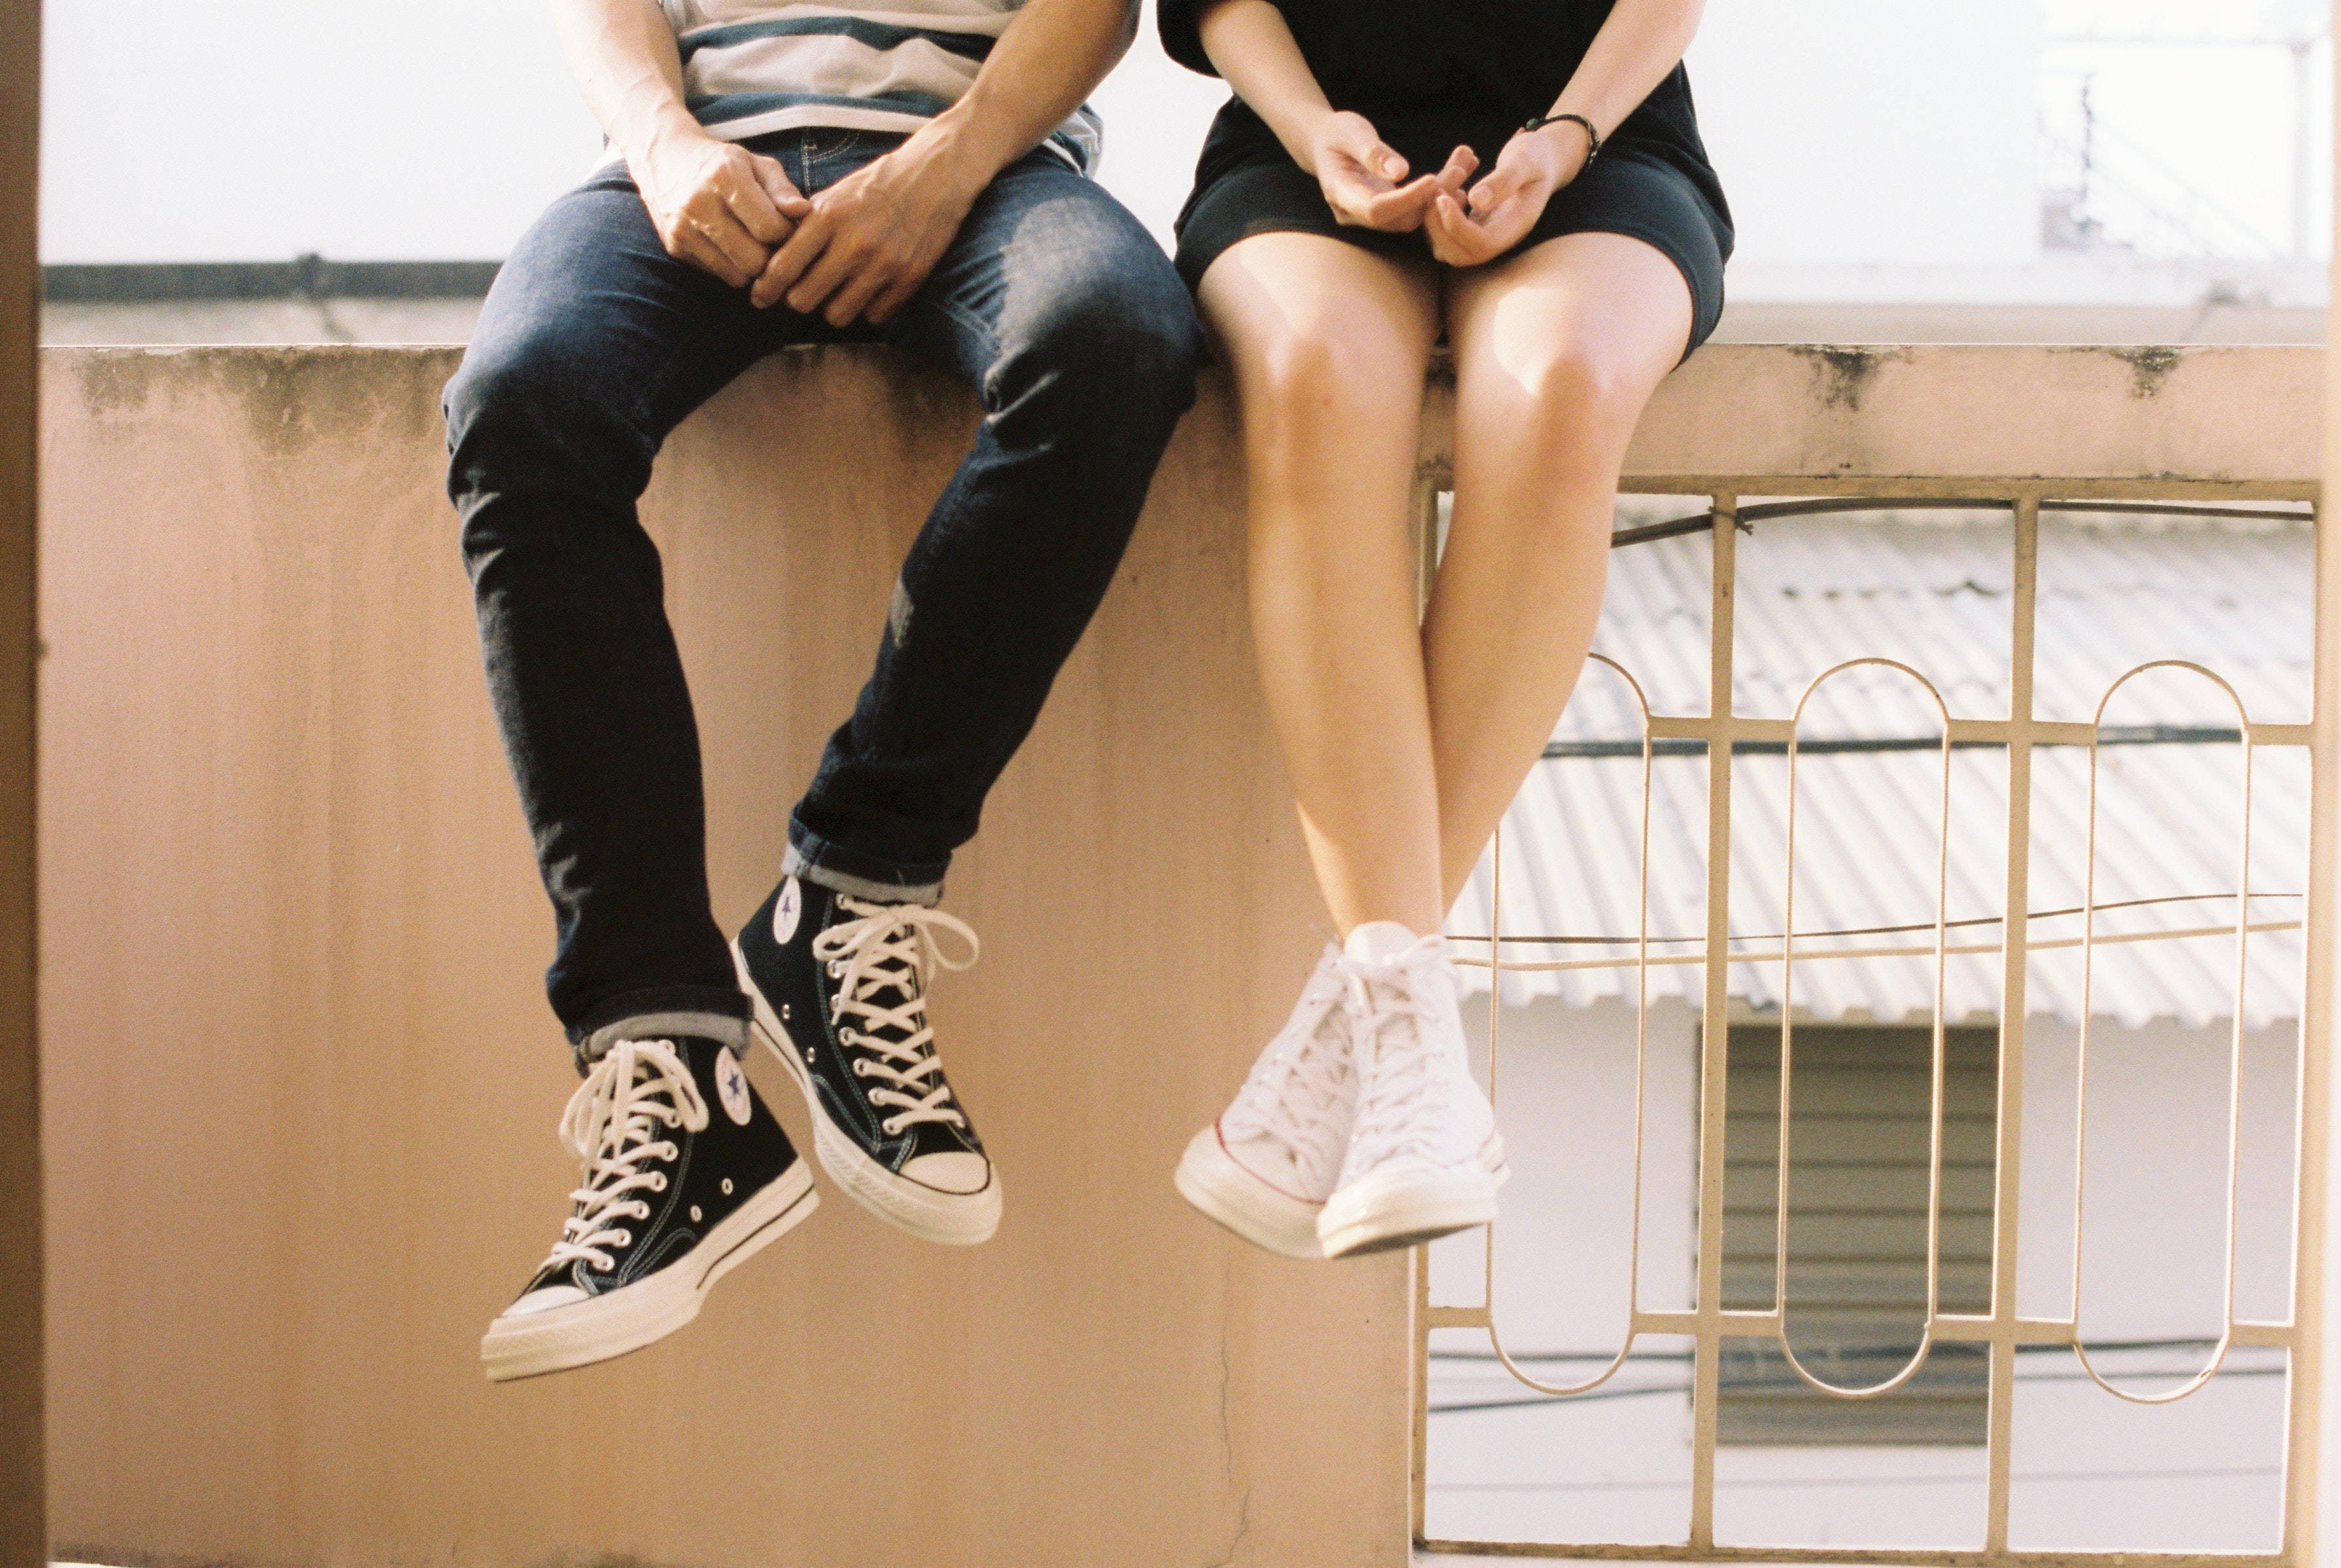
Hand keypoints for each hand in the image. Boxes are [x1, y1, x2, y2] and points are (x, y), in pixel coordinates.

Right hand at [634, 130, 811, 287]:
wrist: (665, 159)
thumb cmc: (722, 163)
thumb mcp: (756, 164)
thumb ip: (783, 190)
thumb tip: (805, 212)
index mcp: (725, 175)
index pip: (769, 229)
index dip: (786, 234)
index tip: (786, 227)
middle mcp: (699, 202)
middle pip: (754, 260)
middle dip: (771, 257)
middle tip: (773, 244)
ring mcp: (683, 227)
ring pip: (737, 276)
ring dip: (753, 268)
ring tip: (755, 246)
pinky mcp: (675, 247)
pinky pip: (718, 275)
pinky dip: (732, 268)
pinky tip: (732, 248)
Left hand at [752, 130, 986, 324]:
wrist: (936, 175)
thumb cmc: (878, 184)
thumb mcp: (835, 194)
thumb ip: (805, 226)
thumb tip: (774, 259)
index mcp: (829, 217)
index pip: (783, 267)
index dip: (766, 288)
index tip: (760, 296)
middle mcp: (855, 243)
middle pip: (804, 300)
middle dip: (797, 299)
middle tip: (802, 292)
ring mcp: (884, 264)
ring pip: (837, 315)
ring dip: (832, 307)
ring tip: (838, 291)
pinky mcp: (909, 279)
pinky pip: (873, 315)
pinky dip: (867, 308)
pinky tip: (869, 289)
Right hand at [1307, 111, 1475, 231]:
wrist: (1325, 142)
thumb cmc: (1336, 133)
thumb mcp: (1351, 133)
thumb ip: (1373, 152)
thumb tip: (1401, 172)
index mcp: (1341, 194)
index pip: (1377, 210)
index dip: (1406, 199)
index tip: (1433, 178)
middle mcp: (1355, 213)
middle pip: (1399, 218)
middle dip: (1431, 197)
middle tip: (1460, 169)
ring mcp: (1370, 216)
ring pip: (1411, 217)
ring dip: (1440, 195)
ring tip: (1465, 166)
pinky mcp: (1386, 211)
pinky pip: (1414, 209)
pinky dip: (1436, 193)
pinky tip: (1458, 172)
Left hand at [1424, 123, 1585, 265]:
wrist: (1542, 158)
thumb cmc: (1537, 155)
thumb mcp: (1524, 160)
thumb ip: (1504, 180)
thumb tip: (1476, 201)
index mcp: (1516, 226)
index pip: (1482, 244)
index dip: (1457, 226)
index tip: (1441, 197)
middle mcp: (1499, 237)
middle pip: (1459, 255)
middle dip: (1438, 227)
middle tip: (1434, 190)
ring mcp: (1485, 233)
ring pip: (1446, 246)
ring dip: (1434, 218)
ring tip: (1441, 181)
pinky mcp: (1473, 225)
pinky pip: (1445, 231)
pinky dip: (1438, 211)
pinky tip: (1450, 183)